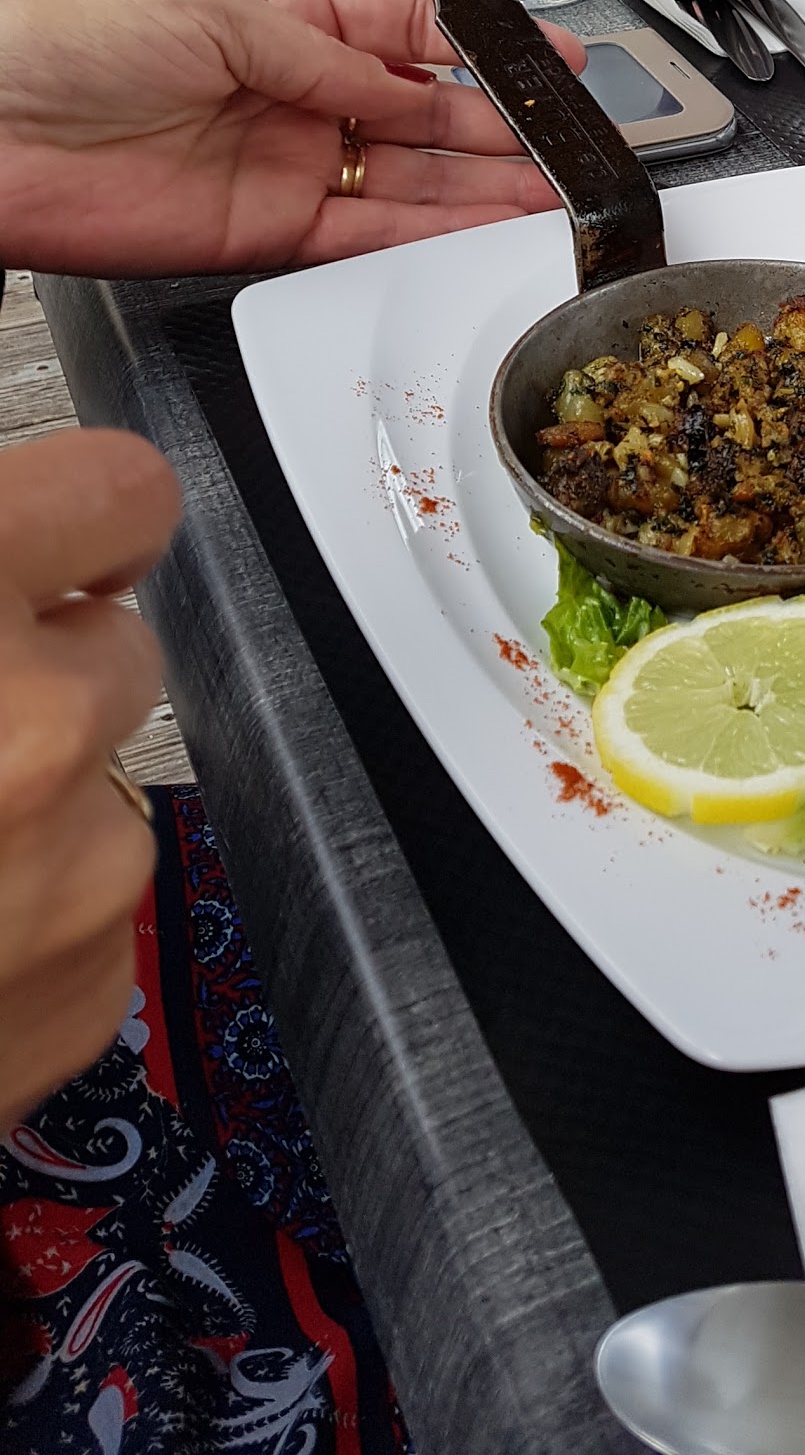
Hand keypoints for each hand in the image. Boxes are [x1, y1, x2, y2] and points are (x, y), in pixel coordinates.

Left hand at [0, 0, 587, 275]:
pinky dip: (427, 236)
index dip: (485, 46)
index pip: (410, 33)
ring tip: (551, 190)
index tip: (549, 59)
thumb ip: (327, 58)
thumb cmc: (70, 46)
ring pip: (409, 180)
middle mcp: (295, 95)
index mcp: (284, 19)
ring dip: (482, 186)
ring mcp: (287, 166)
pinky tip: (481, 229)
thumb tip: (411, 89)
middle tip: (567, 138)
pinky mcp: (266, 234)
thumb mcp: (216, 14)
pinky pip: (366, 237)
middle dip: (500, 123)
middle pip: (425, 113)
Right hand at [0, 430, 175, 1127]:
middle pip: (114, 648)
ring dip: (24, 809)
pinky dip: (16, 921)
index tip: (55, 551)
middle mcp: (29, 722)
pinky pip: (85, 911)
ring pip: (100, 788)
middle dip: (38, 678)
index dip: (79, 522)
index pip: (119, 491)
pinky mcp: (86, 982)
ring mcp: (68, 866)